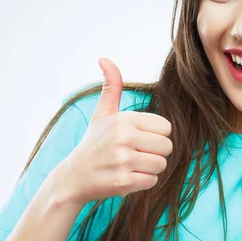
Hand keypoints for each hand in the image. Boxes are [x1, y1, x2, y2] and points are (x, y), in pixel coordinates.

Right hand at [63, 57, 172, 204]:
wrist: (74, 177)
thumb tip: (104, 58)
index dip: (155, 136)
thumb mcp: (102, 114)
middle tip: (134, 155)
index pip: (166, 127)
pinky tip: (126, 177)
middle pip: (167, 147)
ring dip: (149, 169)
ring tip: (130, 166)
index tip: (137, 140)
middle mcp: (124, 138)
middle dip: (154, 153)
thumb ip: (111, 87)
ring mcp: (123, 160)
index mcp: (124, 119)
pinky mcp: (124, 182)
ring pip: (161, 165)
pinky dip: (142, 182)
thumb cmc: (93, 144)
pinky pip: (152, 181)